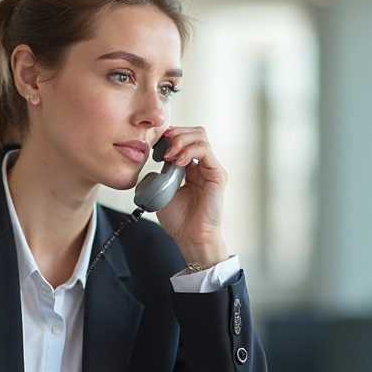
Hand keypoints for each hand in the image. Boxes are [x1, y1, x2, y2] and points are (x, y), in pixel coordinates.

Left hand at [155, 127, 228, 267]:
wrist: (190, 238)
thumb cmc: (179, 220)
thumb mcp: (163, 191)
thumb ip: (161, 174)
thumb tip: (153, 160)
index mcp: (190, 168)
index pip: (184, 139)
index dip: (170, 137)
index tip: (154, 144)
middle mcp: (202, 166)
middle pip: (194, 132)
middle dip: (176, 133)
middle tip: (161, 144)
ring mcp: (211, 169)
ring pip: (200, 136)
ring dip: (180, 140)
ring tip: (168, 155)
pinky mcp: (217, 174)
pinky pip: (205, 150)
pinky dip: (189, 150)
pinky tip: (177, 161)